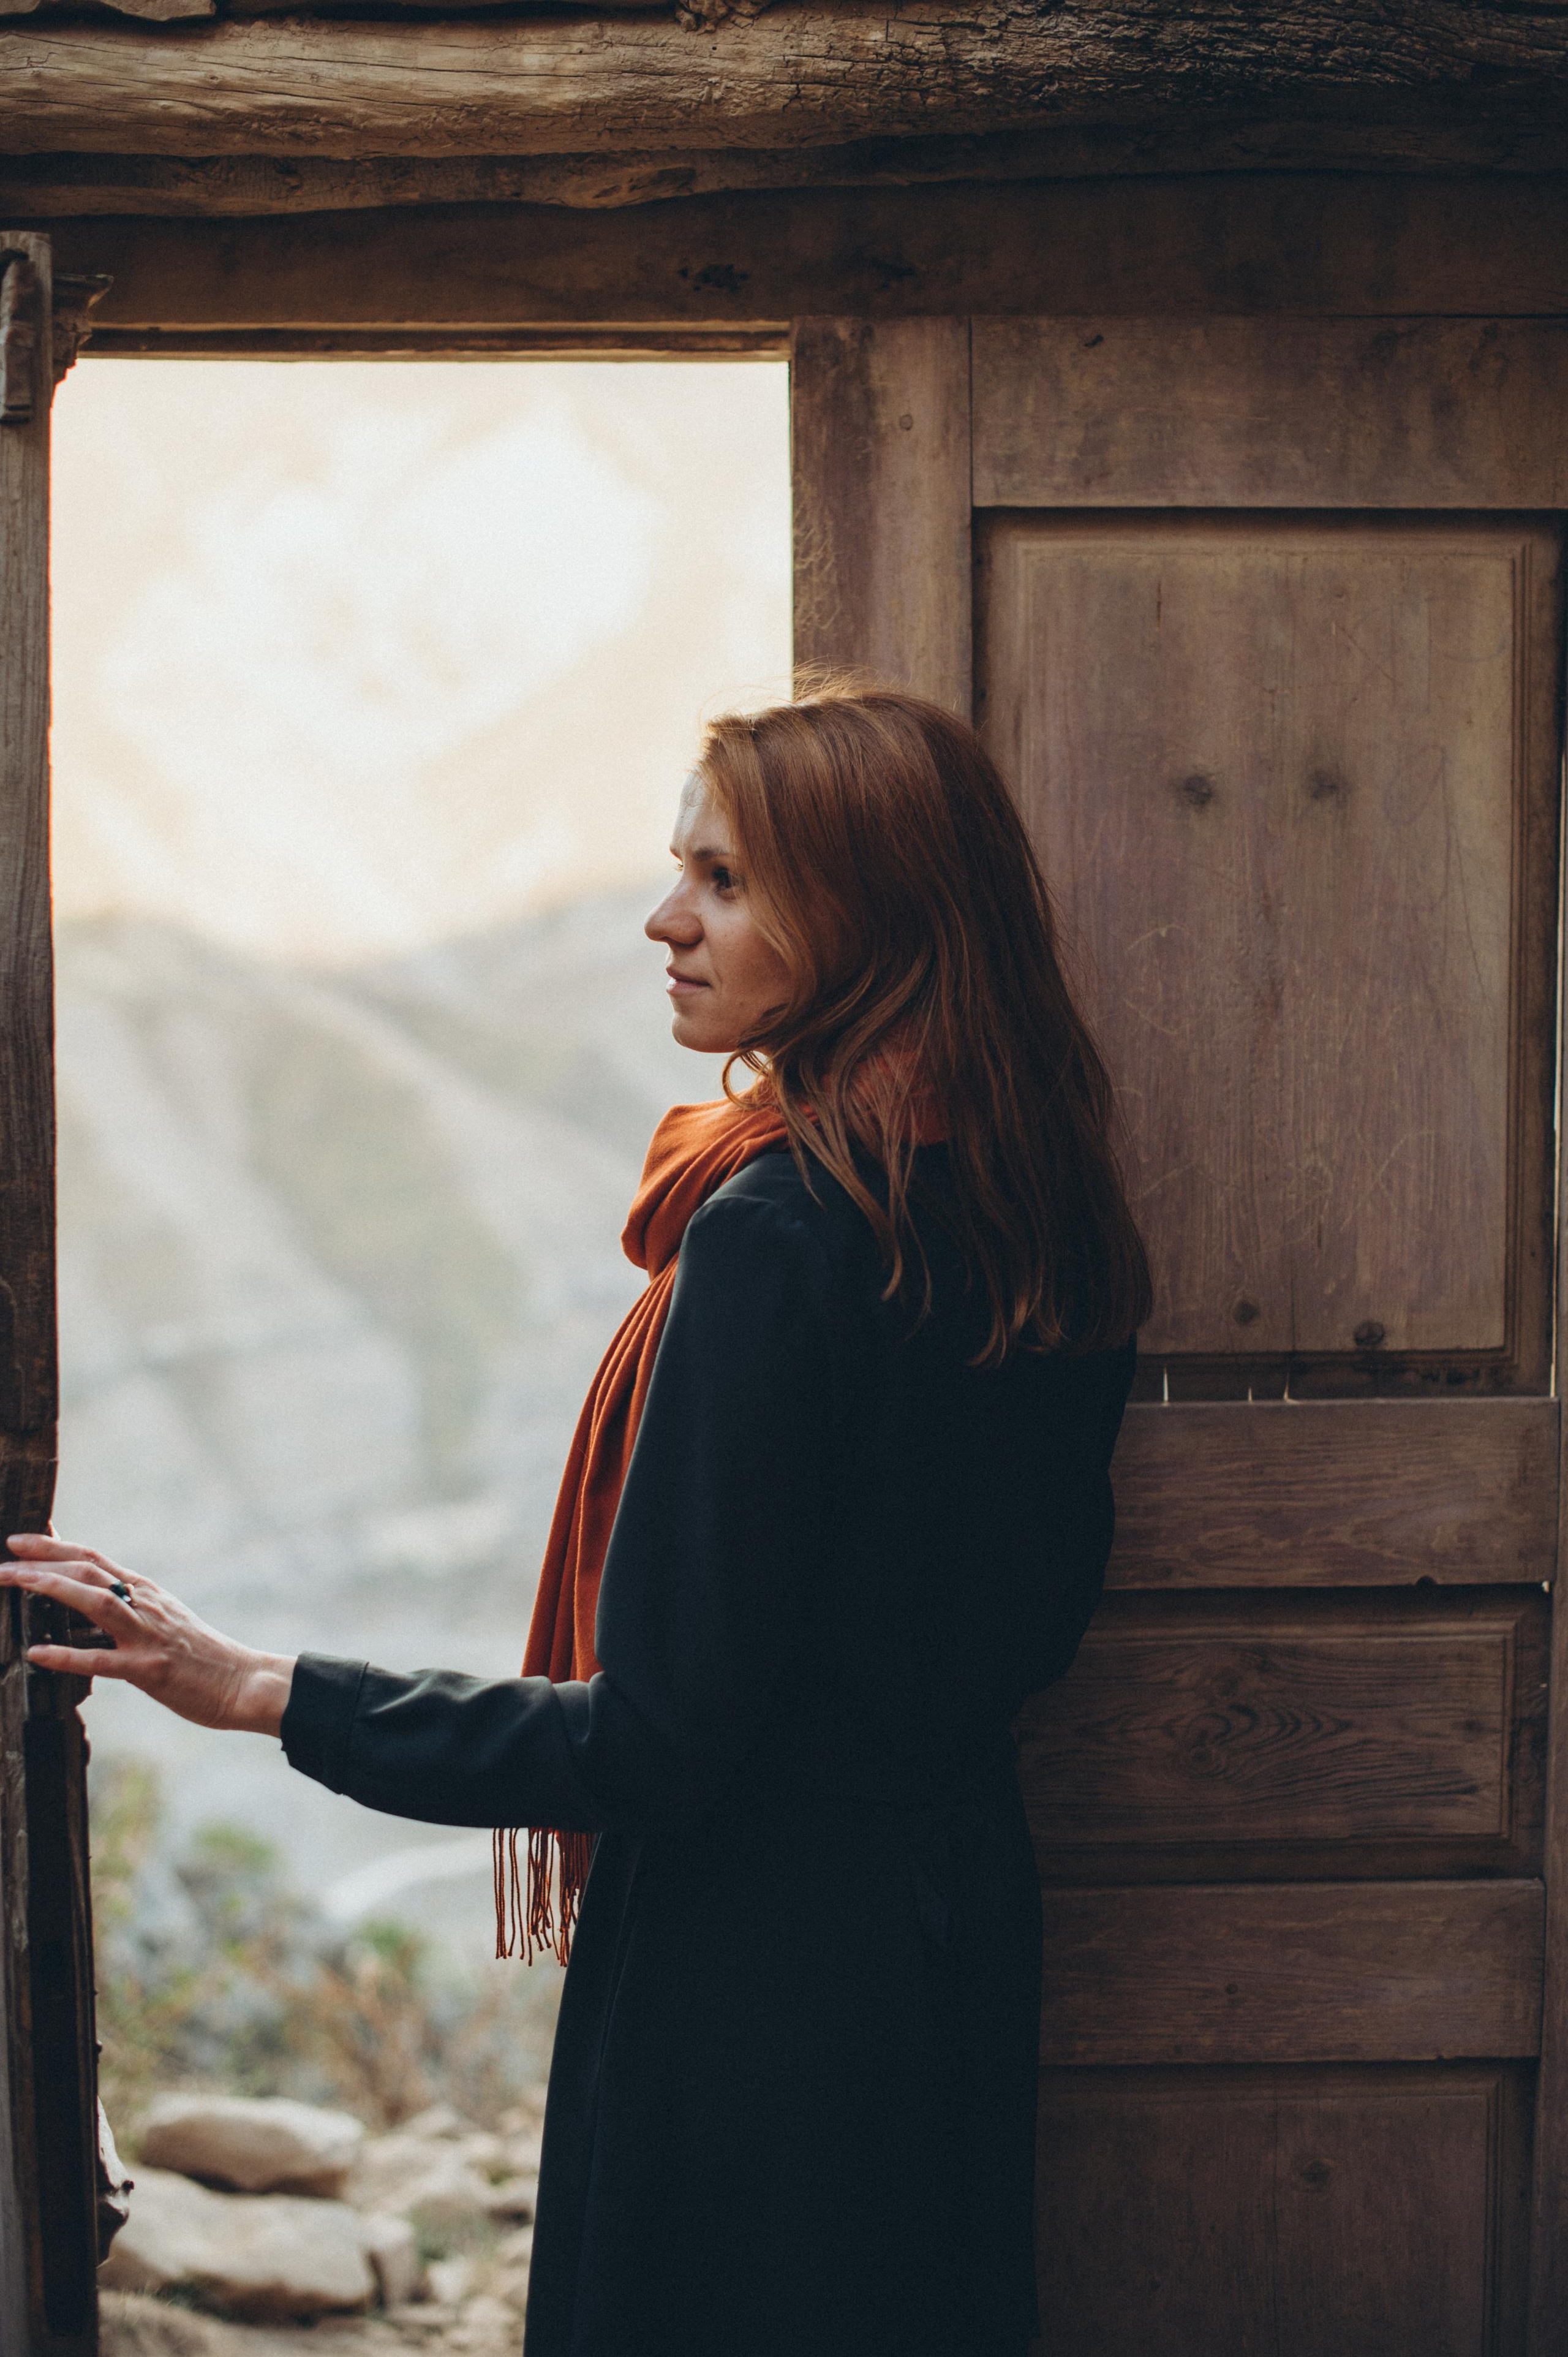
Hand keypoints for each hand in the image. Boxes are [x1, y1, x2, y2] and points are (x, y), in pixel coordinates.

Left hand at [0, 1535, 295, 1736]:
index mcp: (146, 1592)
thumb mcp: (164, 1620)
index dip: (55, 1545)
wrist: (243, 1682)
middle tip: (2, 1559)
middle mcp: (145, 1605)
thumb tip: (84, 1602)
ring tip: (12, 1583)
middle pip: (87, 1571)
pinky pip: (100, 1661)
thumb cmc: (201, 1656)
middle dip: (41, 1562)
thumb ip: (128, 1608)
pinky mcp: (150, 1671)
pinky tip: (35, 1654)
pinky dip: (65, 1655)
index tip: (20, 1539)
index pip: (94, 1558)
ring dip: (49, 1589)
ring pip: (93, 1602)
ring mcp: (147, 1636)